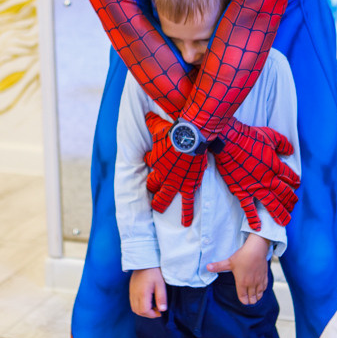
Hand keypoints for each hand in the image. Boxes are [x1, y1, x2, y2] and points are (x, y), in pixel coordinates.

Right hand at [130, 267, 166, 318]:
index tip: (159, 312)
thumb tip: (162, 310)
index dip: (152, 315)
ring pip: (134, 308)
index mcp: (142, 293)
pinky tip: (146, 301)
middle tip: (157, 311)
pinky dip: (139, 306)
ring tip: (152, 306)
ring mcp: (131, 292)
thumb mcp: (160, 284)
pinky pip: (132, 302)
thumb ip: (161, 298)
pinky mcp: (131, 290)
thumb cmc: (153, 272)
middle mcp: (135, 294)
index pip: (144, 310)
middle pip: (138, 311)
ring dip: (143, 311)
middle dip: (148, 314)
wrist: (143, 261)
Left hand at [144, 112, 205, 226]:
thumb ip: (152, 122)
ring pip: (164, 198)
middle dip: (152, 189)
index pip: (149, 162)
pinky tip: (185, 223)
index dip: (150, 160)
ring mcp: (175, 183)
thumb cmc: (174, 132)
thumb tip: (146, 114)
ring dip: (160, 204)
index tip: (152, 158)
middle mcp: (162, 175)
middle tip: (152, 192)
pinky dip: (186, 214)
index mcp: (155, 160)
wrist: (190, 139)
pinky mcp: (188, 187)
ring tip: (159, 209)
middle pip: (153, 186)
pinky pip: (186, 204)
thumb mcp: (158, 126)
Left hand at [207, 234, 270, 303]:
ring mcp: (259, 281)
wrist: (256, 249)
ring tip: (254, 297)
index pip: (243, 298)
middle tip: (248, 299)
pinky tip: (260, 289)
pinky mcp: (264, 276)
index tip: (243, 300)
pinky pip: (265, 287)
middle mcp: (251, 284)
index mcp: (242, 283)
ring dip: (256, 297)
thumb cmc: (243, 256)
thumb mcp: (229, 262)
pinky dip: (262, 290)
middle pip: (252, 298)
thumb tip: (207, 267)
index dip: (244, 301)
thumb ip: (218, 266)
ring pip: (259, 294)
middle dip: (250, 300)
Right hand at [212, 118, 299, 229]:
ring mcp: (255, 188)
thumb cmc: (249, 137)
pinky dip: (253, 218)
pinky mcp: (242, 192)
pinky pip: (249, 208)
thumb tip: (290, 151)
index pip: (289, 176)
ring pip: (271, 204)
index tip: (296, 184)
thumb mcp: (271, 135)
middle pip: (284, 194)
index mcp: (276, 166)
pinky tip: (258, 227)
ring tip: (285, 222)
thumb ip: (283, 144)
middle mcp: (268, 180)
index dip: (294, 181)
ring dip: (279, 214)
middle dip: (290, 201)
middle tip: (293, 205)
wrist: (229, 142)